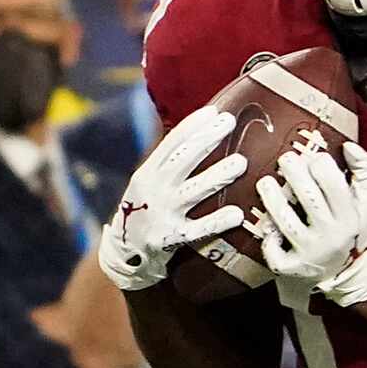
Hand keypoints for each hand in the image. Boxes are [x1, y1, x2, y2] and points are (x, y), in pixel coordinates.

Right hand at [98, 106, 245, 291]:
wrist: (125, 255)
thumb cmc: (147, 212)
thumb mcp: (150, 184)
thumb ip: (171, 164)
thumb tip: (202, 136)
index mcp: (148, 173)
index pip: (170, 144)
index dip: (192, 127)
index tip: (215, 112)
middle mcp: (153, 190)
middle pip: (181, 161)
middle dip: (206, 140)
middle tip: (231, 123)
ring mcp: (161, 215)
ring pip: (192, 192)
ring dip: (217, 176)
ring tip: (241, 163)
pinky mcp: (169, 240)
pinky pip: (197, 230)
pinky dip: (216, 222)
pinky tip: (237, 214)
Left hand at [255, 139, 366, 308]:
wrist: (353, 273)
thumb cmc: (355, 227)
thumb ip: (364, 169)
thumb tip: (348, 145)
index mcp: (351, 214)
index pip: (331, 181)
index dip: (318, 162)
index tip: (312, 159)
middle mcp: (332, 234)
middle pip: (306, 196)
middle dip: (291, 170)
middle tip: (286, 160)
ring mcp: (311, 251)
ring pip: (284, 220)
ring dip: (271, 196)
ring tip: (266, 182)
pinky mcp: (294, 267)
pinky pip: (273, 252)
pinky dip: (266, 237)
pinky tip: (267, 224)